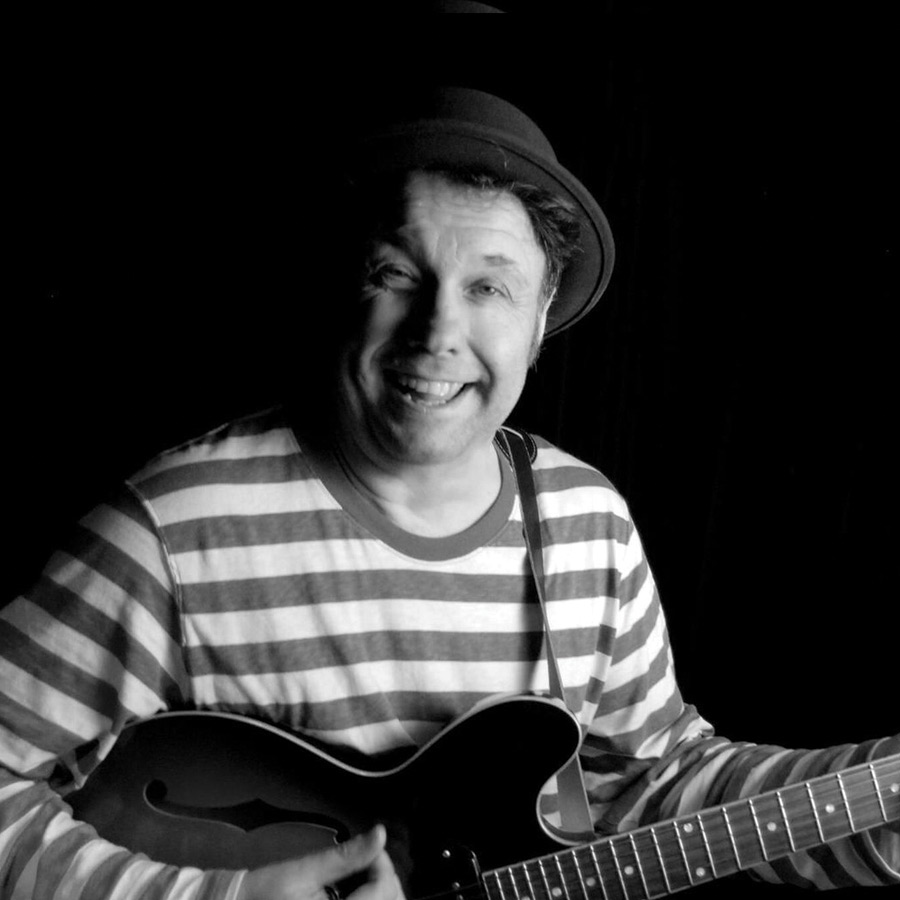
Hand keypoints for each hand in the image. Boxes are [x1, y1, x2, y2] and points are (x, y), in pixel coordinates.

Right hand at [237, 825, 402, 899]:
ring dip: (382, 891)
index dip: (382, 863)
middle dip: (385, 878)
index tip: (370, 848)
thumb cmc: (266, 892)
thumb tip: (379, 834)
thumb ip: (345, 856)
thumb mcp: (305, 869)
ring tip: (366, 873)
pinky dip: (372, 899)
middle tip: (369, 859)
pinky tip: (360, 890)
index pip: (383, 891)